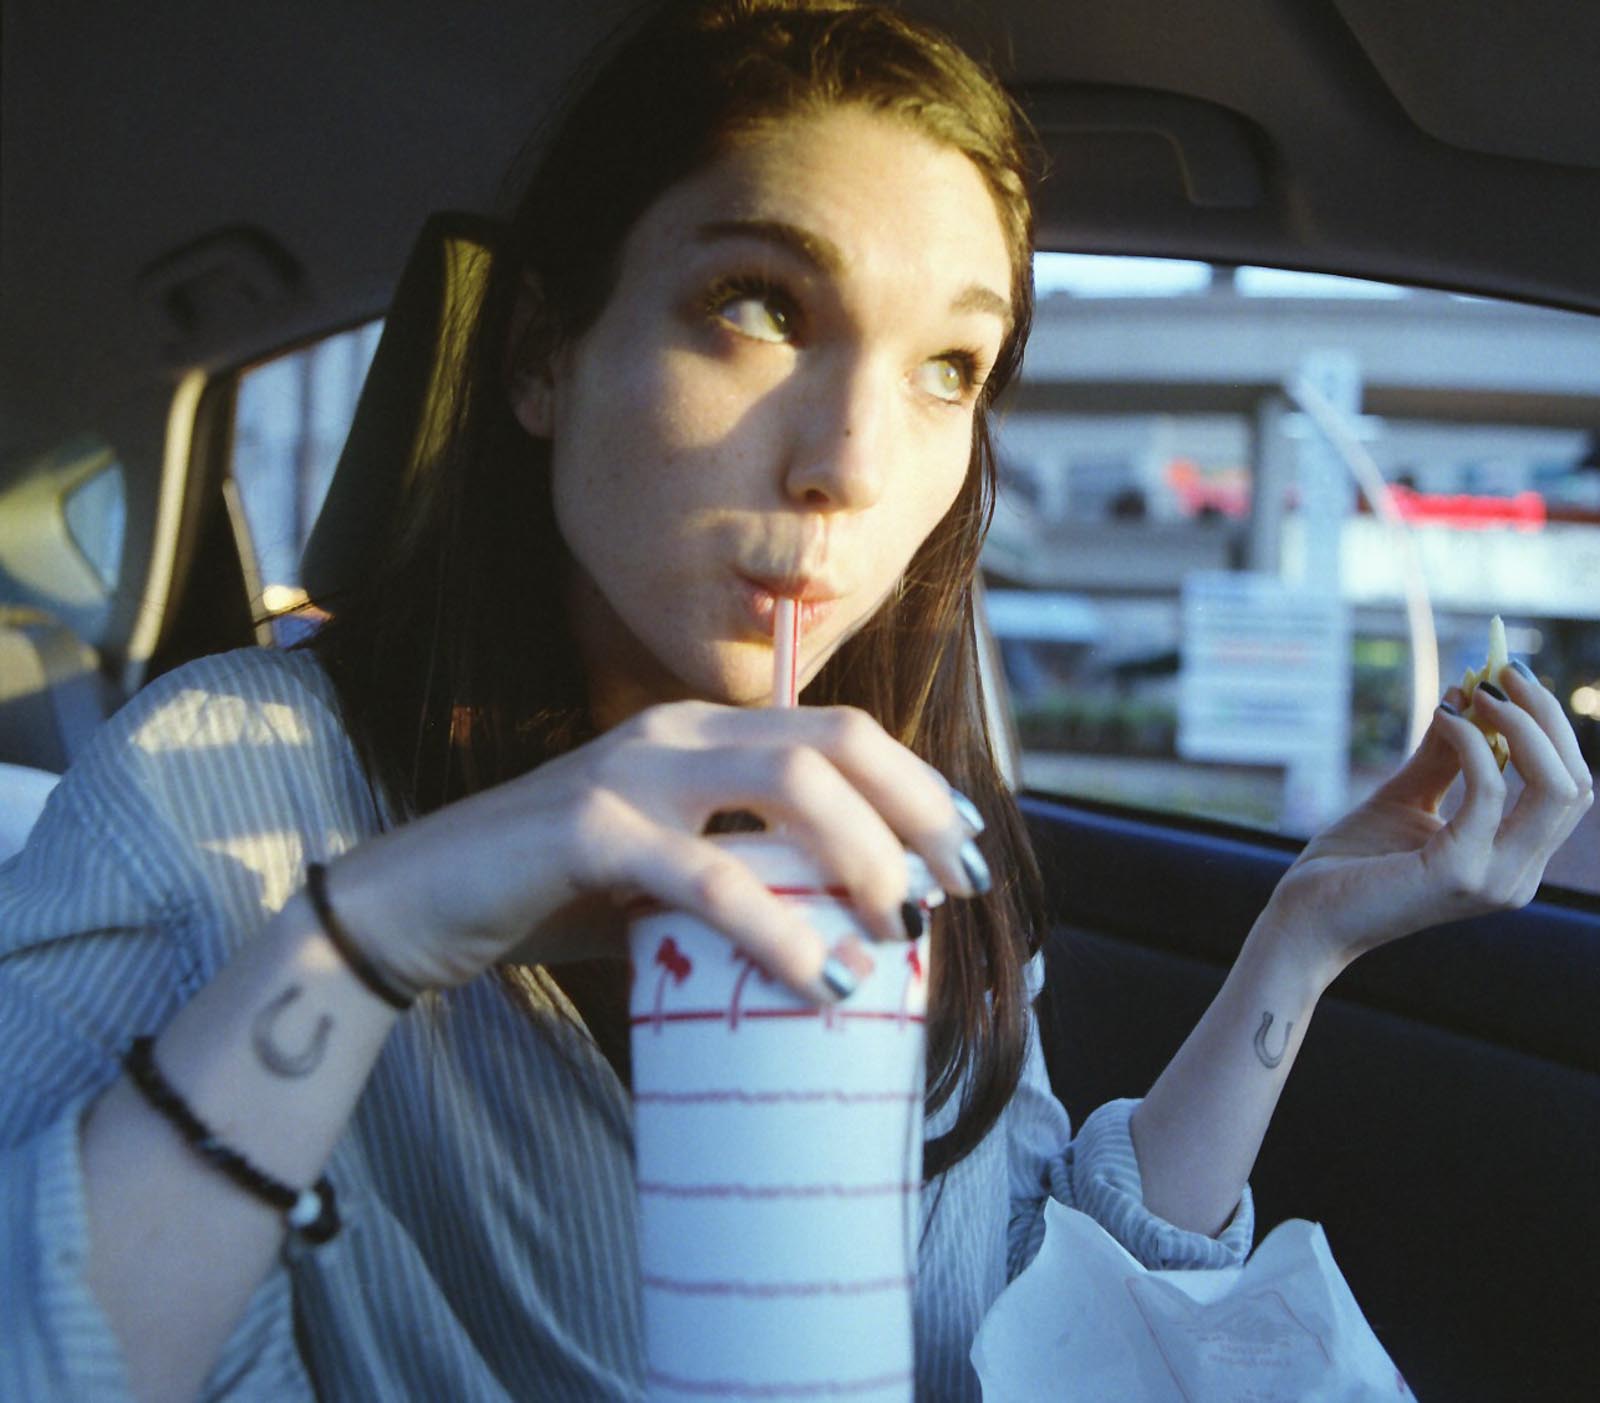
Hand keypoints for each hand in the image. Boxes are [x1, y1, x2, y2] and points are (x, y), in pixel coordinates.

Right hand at [315, 702, 987, 1000]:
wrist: (415, 907)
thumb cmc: (550, 898)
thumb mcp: (663, 880)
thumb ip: (740, 879)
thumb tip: (850, 938)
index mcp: (697, 735)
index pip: (835, 731)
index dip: (914, 782)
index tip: (965, 843)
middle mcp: (672, 733)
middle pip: (832, 741)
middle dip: (913, 810)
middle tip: (955, 888)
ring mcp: (631, 772)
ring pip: (786, 784)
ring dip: (864, 855)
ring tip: (902, 930)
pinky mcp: (589, 829)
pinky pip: (709, 873)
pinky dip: (779, 927)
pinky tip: (823, 977)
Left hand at [1264, 662, 1592, 981]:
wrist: (1305, 919)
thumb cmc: (1351, 865)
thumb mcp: (1406, 797)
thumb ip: (1443, 756)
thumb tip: (1466, 693)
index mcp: (1513, 860)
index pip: (1567, 788)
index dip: (1550, 728)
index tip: (1512, 677)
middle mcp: (1517, 875)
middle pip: (1576, 783)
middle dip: (1546, 718)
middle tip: (1505, 670)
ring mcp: (1495, 878)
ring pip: (1556, 787)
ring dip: (1524, 724)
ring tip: (1482, 688)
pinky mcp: (1461, 873)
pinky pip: (1489, 790)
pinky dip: (1472, 742)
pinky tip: (1443, 718)